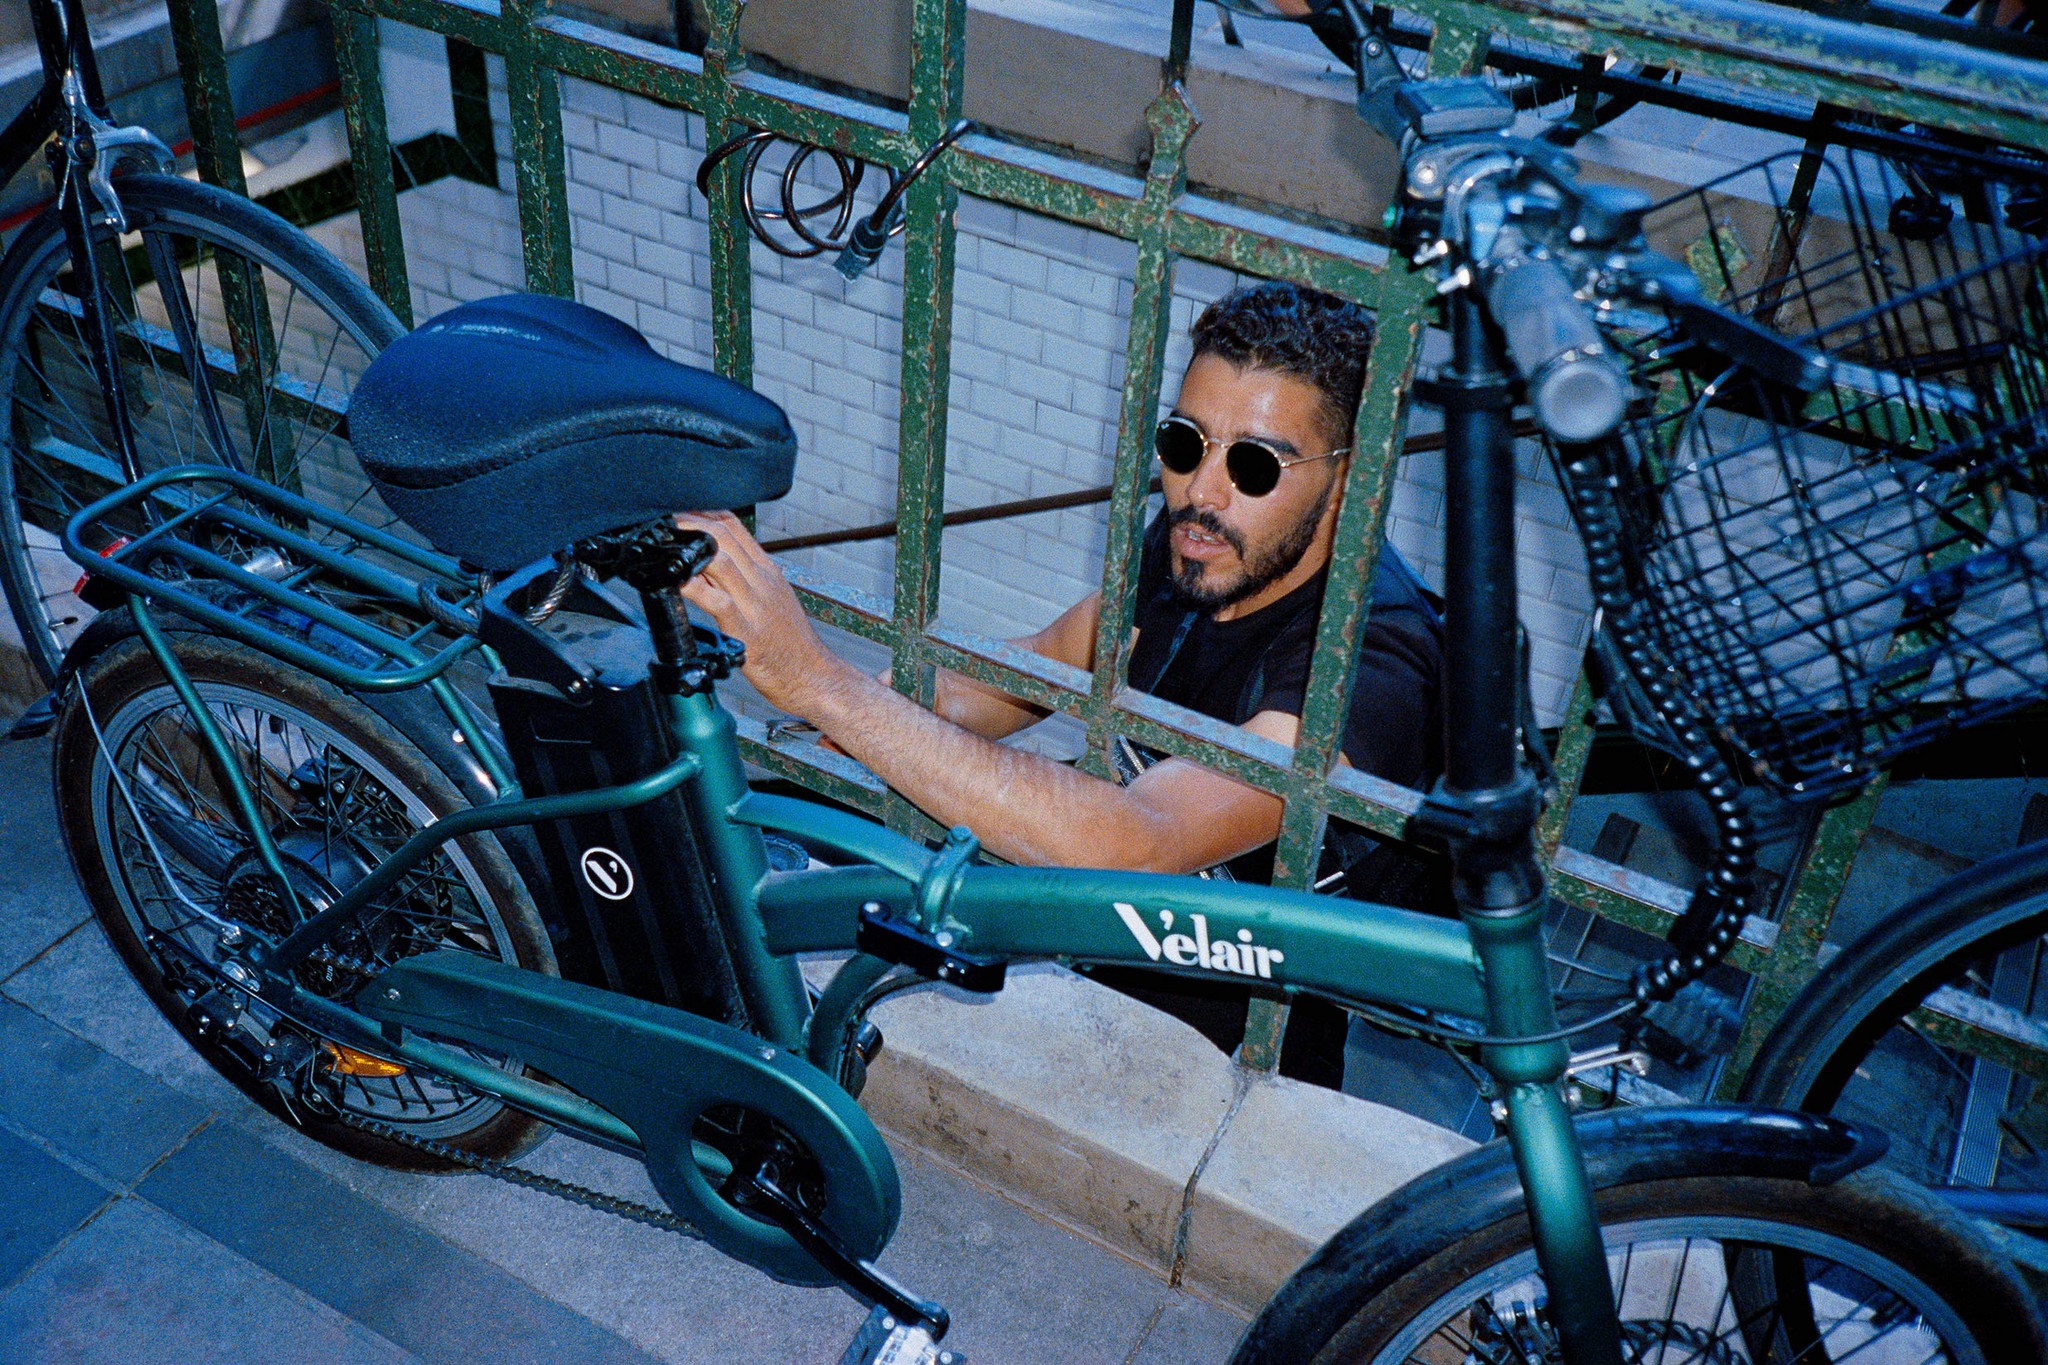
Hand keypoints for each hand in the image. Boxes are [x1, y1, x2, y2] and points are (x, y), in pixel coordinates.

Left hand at [674, 511, 849, 717]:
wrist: (813, 676)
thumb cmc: (791, 644)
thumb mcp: (772, 599)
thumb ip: (742, 579)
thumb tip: (708, 565)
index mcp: (767, 570)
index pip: (734, 525)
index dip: (702, 511)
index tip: (678, 509)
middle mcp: (761, 580)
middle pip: (723, 535)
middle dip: (689, 522)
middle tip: (661, 519)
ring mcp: (754, 603)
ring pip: (720, 559)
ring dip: (688, 546)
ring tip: (663, 542)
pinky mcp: (745, 629)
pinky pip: (715, 600)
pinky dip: (692, 588)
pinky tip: (675, 582)